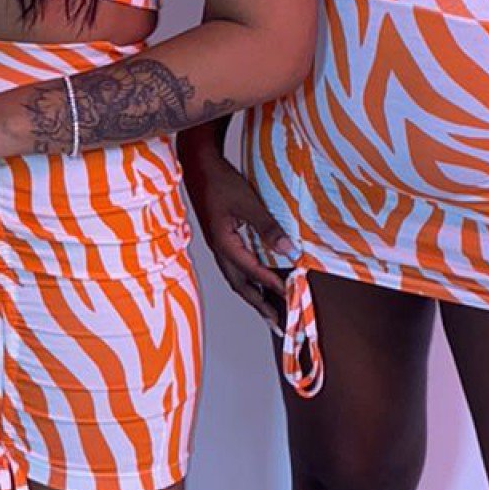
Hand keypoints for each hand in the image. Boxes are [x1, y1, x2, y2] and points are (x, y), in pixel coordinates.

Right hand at [183, 147, 298, 330]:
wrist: (198, 164)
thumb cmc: (220, 181)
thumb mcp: (247, 203)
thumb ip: (267, 227)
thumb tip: (288, 249)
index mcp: (223, 244)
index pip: (252, 271)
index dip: (272, 285)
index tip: (290, 296)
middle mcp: (219, 249)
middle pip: (240, 286)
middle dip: (260, 306)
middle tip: (278, 325)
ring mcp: (219, 245)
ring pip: (237, 279)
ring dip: (254, 296)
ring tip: (270, 312)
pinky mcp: (221, 238)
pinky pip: (236, 267)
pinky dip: (250, 279)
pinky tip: (259, 280)